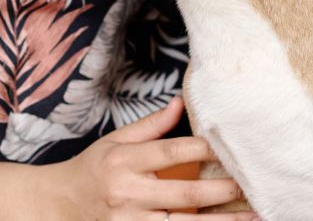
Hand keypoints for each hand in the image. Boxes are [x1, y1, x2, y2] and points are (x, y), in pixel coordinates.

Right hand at [37, 96, 256, 220]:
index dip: (203, 150)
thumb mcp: (114, 141)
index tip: (231, 149)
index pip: (171, 153)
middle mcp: (128, 194)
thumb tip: (181, 103)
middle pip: (185, 195)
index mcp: (124, 162)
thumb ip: (149, 126)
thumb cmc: (92, 170)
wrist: (58, 206)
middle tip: (252, 186)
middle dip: (223, 191)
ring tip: (254, 217)